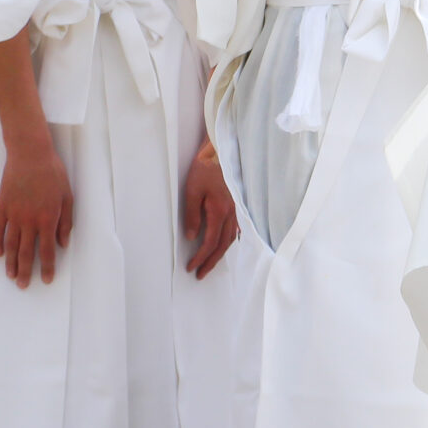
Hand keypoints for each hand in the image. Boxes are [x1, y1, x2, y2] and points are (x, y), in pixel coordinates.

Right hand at [0, 138, 71, 288]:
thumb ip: (66, 222)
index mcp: (48, 219)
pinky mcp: (2, 207)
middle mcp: (29, 221)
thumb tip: (63, 243)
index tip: (46, 280)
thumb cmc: (53, 173)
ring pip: (11, 244)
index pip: (48, 250)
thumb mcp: (68, 196)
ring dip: (11, 262)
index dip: (47, 267)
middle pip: (26, 252)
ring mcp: (13, 214)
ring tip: (10, 276)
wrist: (30, 154)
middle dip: (25, 271)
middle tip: (23, 286)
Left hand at [182, 141, 239, 278]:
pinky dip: (229, 241)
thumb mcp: (192, 190)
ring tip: (210, 263)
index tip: (191, 267)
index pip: (210, 242)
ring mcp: (237, 210)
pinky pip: (236, 229)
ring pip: (231, 239)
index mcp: (219, 211)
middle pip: (223, 245)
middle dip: (211, 262)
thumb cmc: (205, 169)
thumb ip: (192, 215)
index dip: (201, 257)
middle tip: (201, 275)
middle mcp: (231, 214)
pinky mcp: (237, 206)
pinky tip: (225, 244)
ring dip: (220, 254)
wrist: (221, 152)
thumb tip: (192, 236)